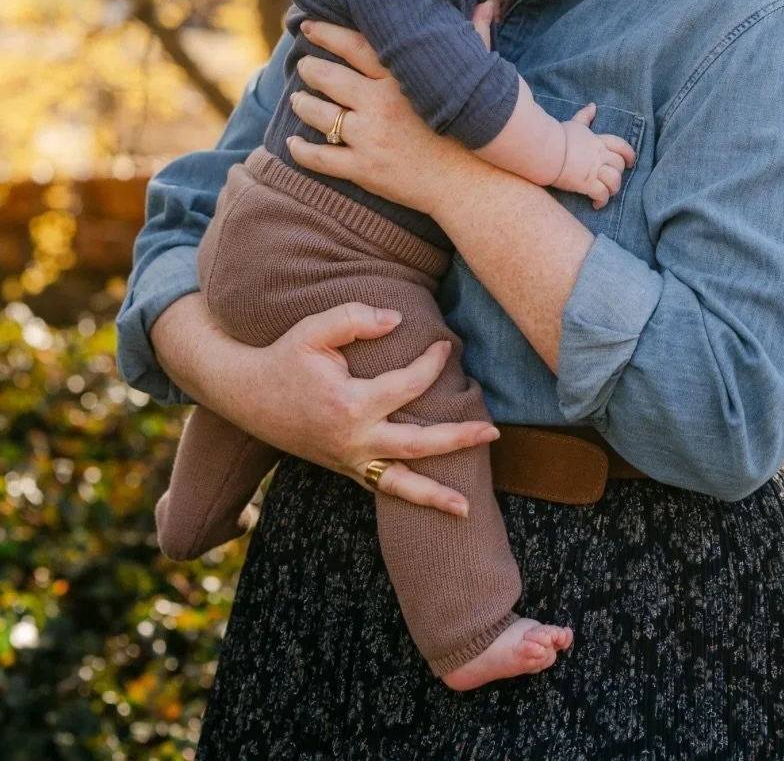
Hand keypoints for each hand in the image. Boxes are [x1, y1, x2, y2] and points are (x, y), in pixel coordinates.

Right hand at [152, 293, 497, 515]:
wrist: (246, 394)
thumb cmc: (283, 357)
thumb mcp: (313, 329)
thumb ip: (355, 318)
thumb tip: (397, 319)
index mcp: (350, 404)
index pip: (408, 386)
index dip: (433, 364)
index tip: (447, 346)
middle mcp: (352, 439)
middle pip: (417, 445)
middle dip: (458, 439)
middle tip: (494, 431)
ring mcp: (347, 459)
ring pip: (397, 484)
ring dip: (434, 496)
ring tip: (467, 508)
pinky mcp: (342, 468)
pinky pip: (379, 488)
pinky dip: (405, 498)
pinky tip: (433, 506)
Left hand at [286, 20, 474, 214]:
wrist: (477, 185)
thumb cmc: (482, 130)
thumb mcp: (482, 77)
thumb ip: (476, 37)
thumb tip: (486, 5)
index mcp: (403, 78)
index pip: (355, 46)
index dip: (327, 33)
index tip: (308, 27)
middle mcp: (380, 104)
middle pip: (330, 78)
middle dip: (310, 69)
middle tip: (303, 65)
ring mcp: (370, 138)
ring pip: (320, 116)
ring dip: (303, 105)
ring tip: (297, 100)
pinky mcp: (365, 169)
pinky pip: (321, 158)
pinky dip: (301, 151)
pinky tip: (293, 144)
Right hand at [554, 103, 635, 208]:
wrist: (545, 149)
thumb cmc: (557, 136)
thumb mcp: (574, 123)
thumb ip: (585, 116)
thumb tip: (592, 106)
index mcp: (598, 141)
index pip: (621, 146)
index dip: (629, 154)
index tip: (630, 162)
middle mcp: (599, 156)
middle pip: (619, 165)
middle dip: (618, 174)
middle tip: (610, 181)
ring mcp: (594, 170)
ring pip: (615, 181)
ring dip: (612, 189)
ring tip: (605, 194)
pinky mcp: (586, 184)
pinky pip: (601, 194)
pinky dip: (602, 201)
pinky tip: (596, 205)